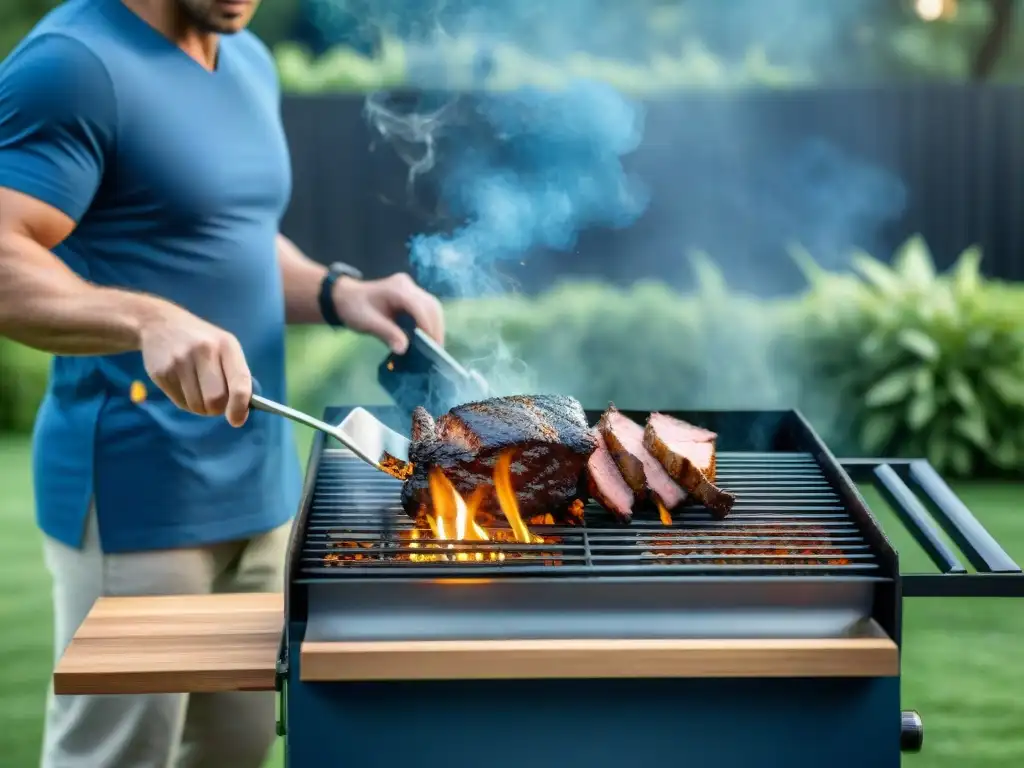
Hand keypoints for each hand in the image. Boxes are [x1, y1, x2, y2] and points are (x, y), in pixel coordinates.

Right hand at [139, 305, 252, 426]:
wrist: (160, 324)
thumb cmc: (202, 340)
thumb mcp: (225, 347)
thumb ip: (236, 375)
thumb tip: (241, 410)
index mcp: (226, 346)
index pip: (239, 383)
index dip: (240, 406)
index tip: (237, 420)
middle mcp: (204, 351)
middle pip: (216, 400)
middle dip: (218, 409)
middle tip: (215, 402)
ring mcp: (180, 361)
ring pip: (197, 406)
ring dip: (201, 407)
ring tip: (199, 391)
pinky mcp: (161, 372)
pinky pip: (180, 403)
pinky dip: (186, 402)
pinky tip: (184, 386)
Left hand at [332, 272, 444, 353]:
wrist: (345, 297)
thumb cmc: (353, 308)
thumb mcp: (367, 322)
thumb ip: (387, 334)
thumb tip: (403, 349)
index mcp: (397, 289)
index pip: (420, 308)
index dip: (428, 328)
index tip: (432, 347)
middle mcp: (408, 285)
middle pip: (431, 306)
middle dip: (436, 328)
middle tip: (436, 350)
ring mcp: (411, 289)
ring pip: (432, 307)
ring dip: (435, 326)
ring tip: (434, 346)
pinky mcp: (411, 295)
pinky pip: (427, 308)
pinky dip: (429, 323)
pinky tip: (427, 337)